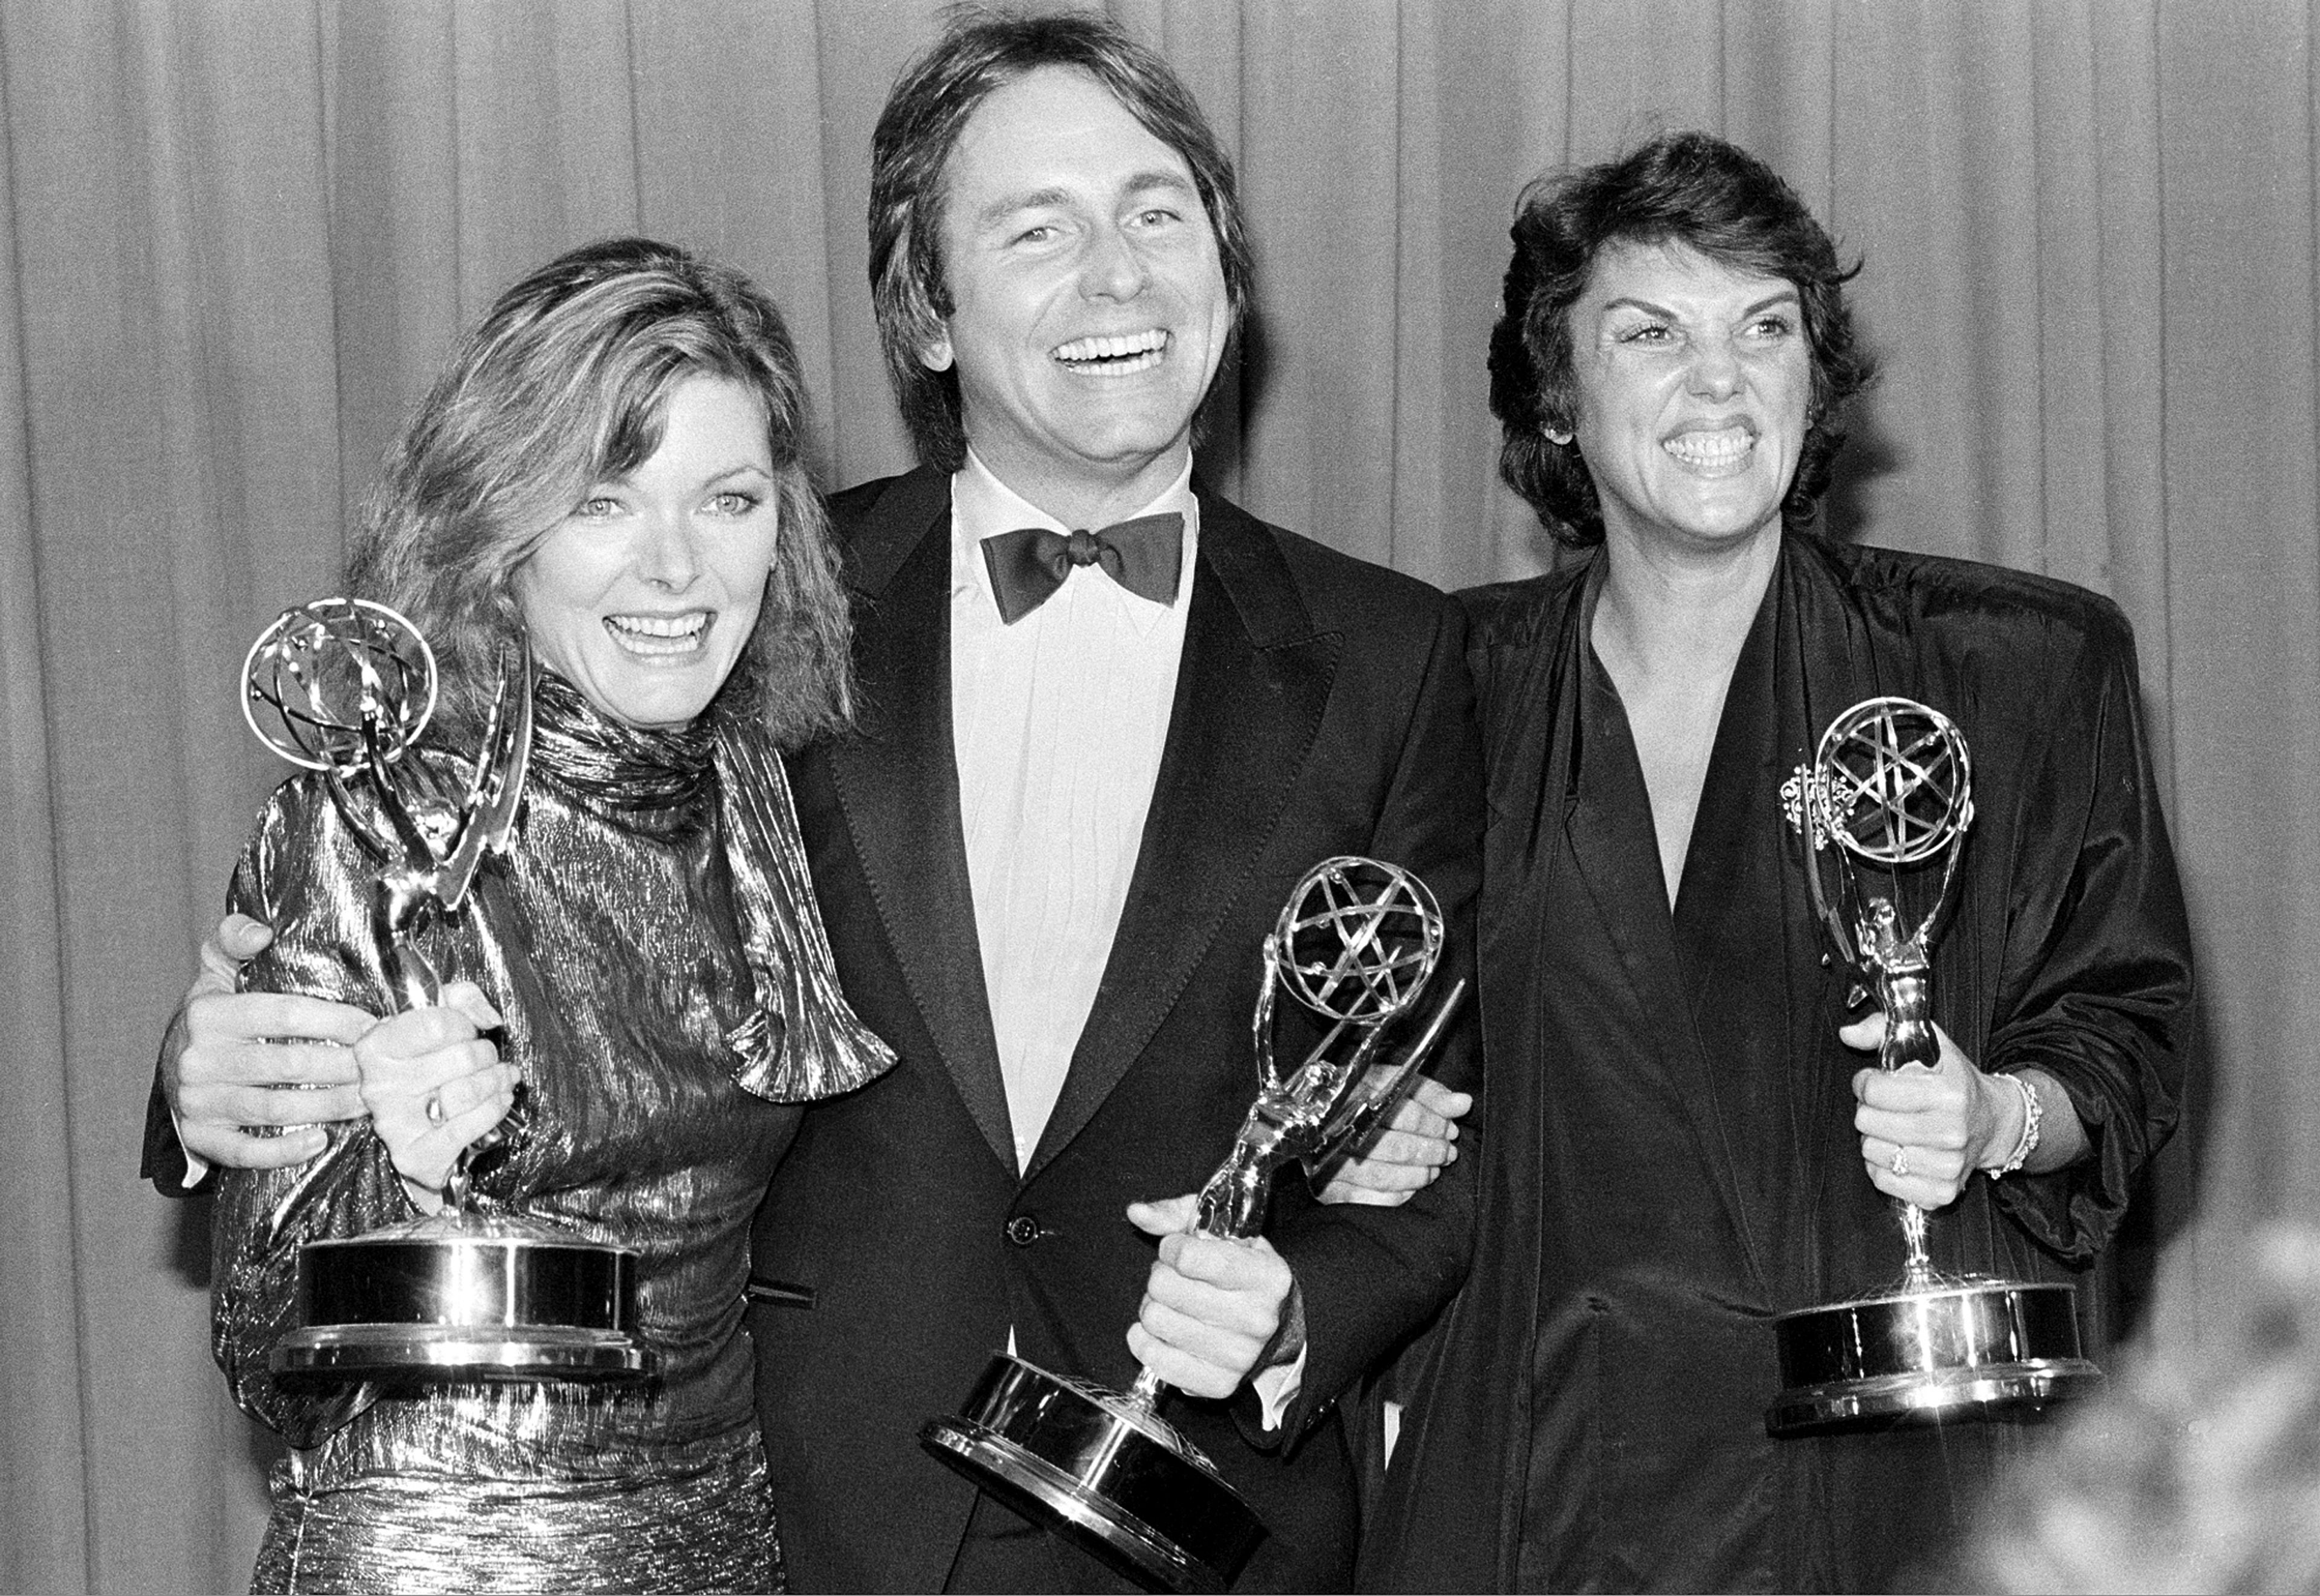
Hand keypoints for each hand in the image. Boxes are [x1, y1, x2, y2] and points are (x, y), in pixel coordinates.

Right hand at [166, 914, 373, 1167]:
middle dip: (345, 1067)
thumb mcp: (215, 970)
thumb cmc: (211, 1017)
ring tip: (369, 1100)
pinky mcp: (200, 1138)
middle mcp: (199, 1059)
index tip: (374, 1026)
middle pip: (288, 1065)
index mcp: (208, 1014)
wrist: (169, 1067)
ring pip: (275, 1109)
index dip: (337, 1021)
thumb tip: (261, 931)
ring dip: (330, 1107)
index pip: (285, 1014)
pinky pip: (247, 1151)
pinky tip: (322, 1139)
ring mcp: (198, 1103)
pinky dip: (286, 1150)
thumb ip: (233, 940)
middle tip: (383, 1067)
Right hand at [355, 981, 517, 1206]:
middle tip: (488, 1058)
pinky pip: (469, 1126)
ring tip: (500, 1077)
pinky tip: (500, 1099)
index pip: (437, 1023)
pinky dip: (495, 1109)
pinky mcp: (415, 1155)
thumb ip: (462, 998)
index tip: (466, 1032)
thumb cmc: (428, 1066)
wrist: (418, 1127)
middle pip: (462, 1057)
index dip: (464, 1025)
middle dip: (487, 1055)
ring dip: (496, 1081)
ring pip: (468, 1091)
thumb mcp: (437, 1018)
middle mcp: (378, 1085)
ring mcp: (393, 1123)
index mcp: (375, 1047)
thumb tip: (489, 1018)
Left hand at [1124, 1194, 1297, 1398]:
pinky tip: (1157, 1330)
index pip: (1190, 1258)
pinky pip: (1155, 1361)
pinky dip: (1144, 1341)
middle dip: (1160, 1275)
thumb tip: (1137, 1213)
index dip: (1170, 1248)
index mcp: (1266, 1276)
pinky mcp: (1219, 1384)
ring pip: (1155, 1320)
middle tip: (1174, 1278)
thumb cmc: (1241, 1271)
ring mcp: (1239, 1356)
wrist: (1276, 1325)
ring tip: (1170, 1303)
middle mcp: (1257, 1319)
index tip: (1176, 1249)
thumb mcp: (1222, 1230)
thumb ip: (1177, 1214)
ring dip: (1152, 1306)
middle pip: (1165, 1288)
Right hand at [1314, 1075, 1469, 1205]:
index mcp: (1353, 1091)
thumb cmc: (1366, 1102)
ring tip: (1433, 1171)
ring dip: (1415, 1176)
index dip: (1432, 1122)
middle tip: (1447, 1153)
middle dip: (1428, 1151)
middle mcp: (1335, 1124)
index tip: (1450, 1129)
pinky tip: (1410, 1190)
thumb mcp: (1395, 1087)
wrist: (1316, 1122)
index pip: (1400, 1109)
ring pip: (1380, 1174)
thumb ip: (1429, 1094)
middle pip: (1392, 1144)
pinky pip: (1363, 1199)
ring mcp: (1328, 1158)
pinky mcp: (1326, 1186)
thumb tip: (1463, 1103)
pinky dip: (1393, 1197)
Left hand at [1845, 1011, 2015, 1208]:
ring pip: (1872, 1153)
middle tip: (1885, 1106)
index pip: (1874, 1091)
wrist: (1993, 1122)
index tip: (1874, 1081)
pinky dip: (1882, 1167)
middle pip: (1868, 1122)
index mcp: (1948, 1094)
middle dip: (1868, 1110)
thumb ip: (1882, 1029)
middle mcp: (1951, 1132)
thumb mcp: (1929, 1044)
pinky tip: (1898, 1151)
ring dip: (1874, 1139)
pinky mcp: (1942, 1192)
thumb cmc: (1954, 1081)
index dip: (1866, 1082)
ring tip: (1893, 1128)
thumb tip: (1847, 1033)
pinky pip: (1884, 1182)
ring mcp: (1948, 1166)